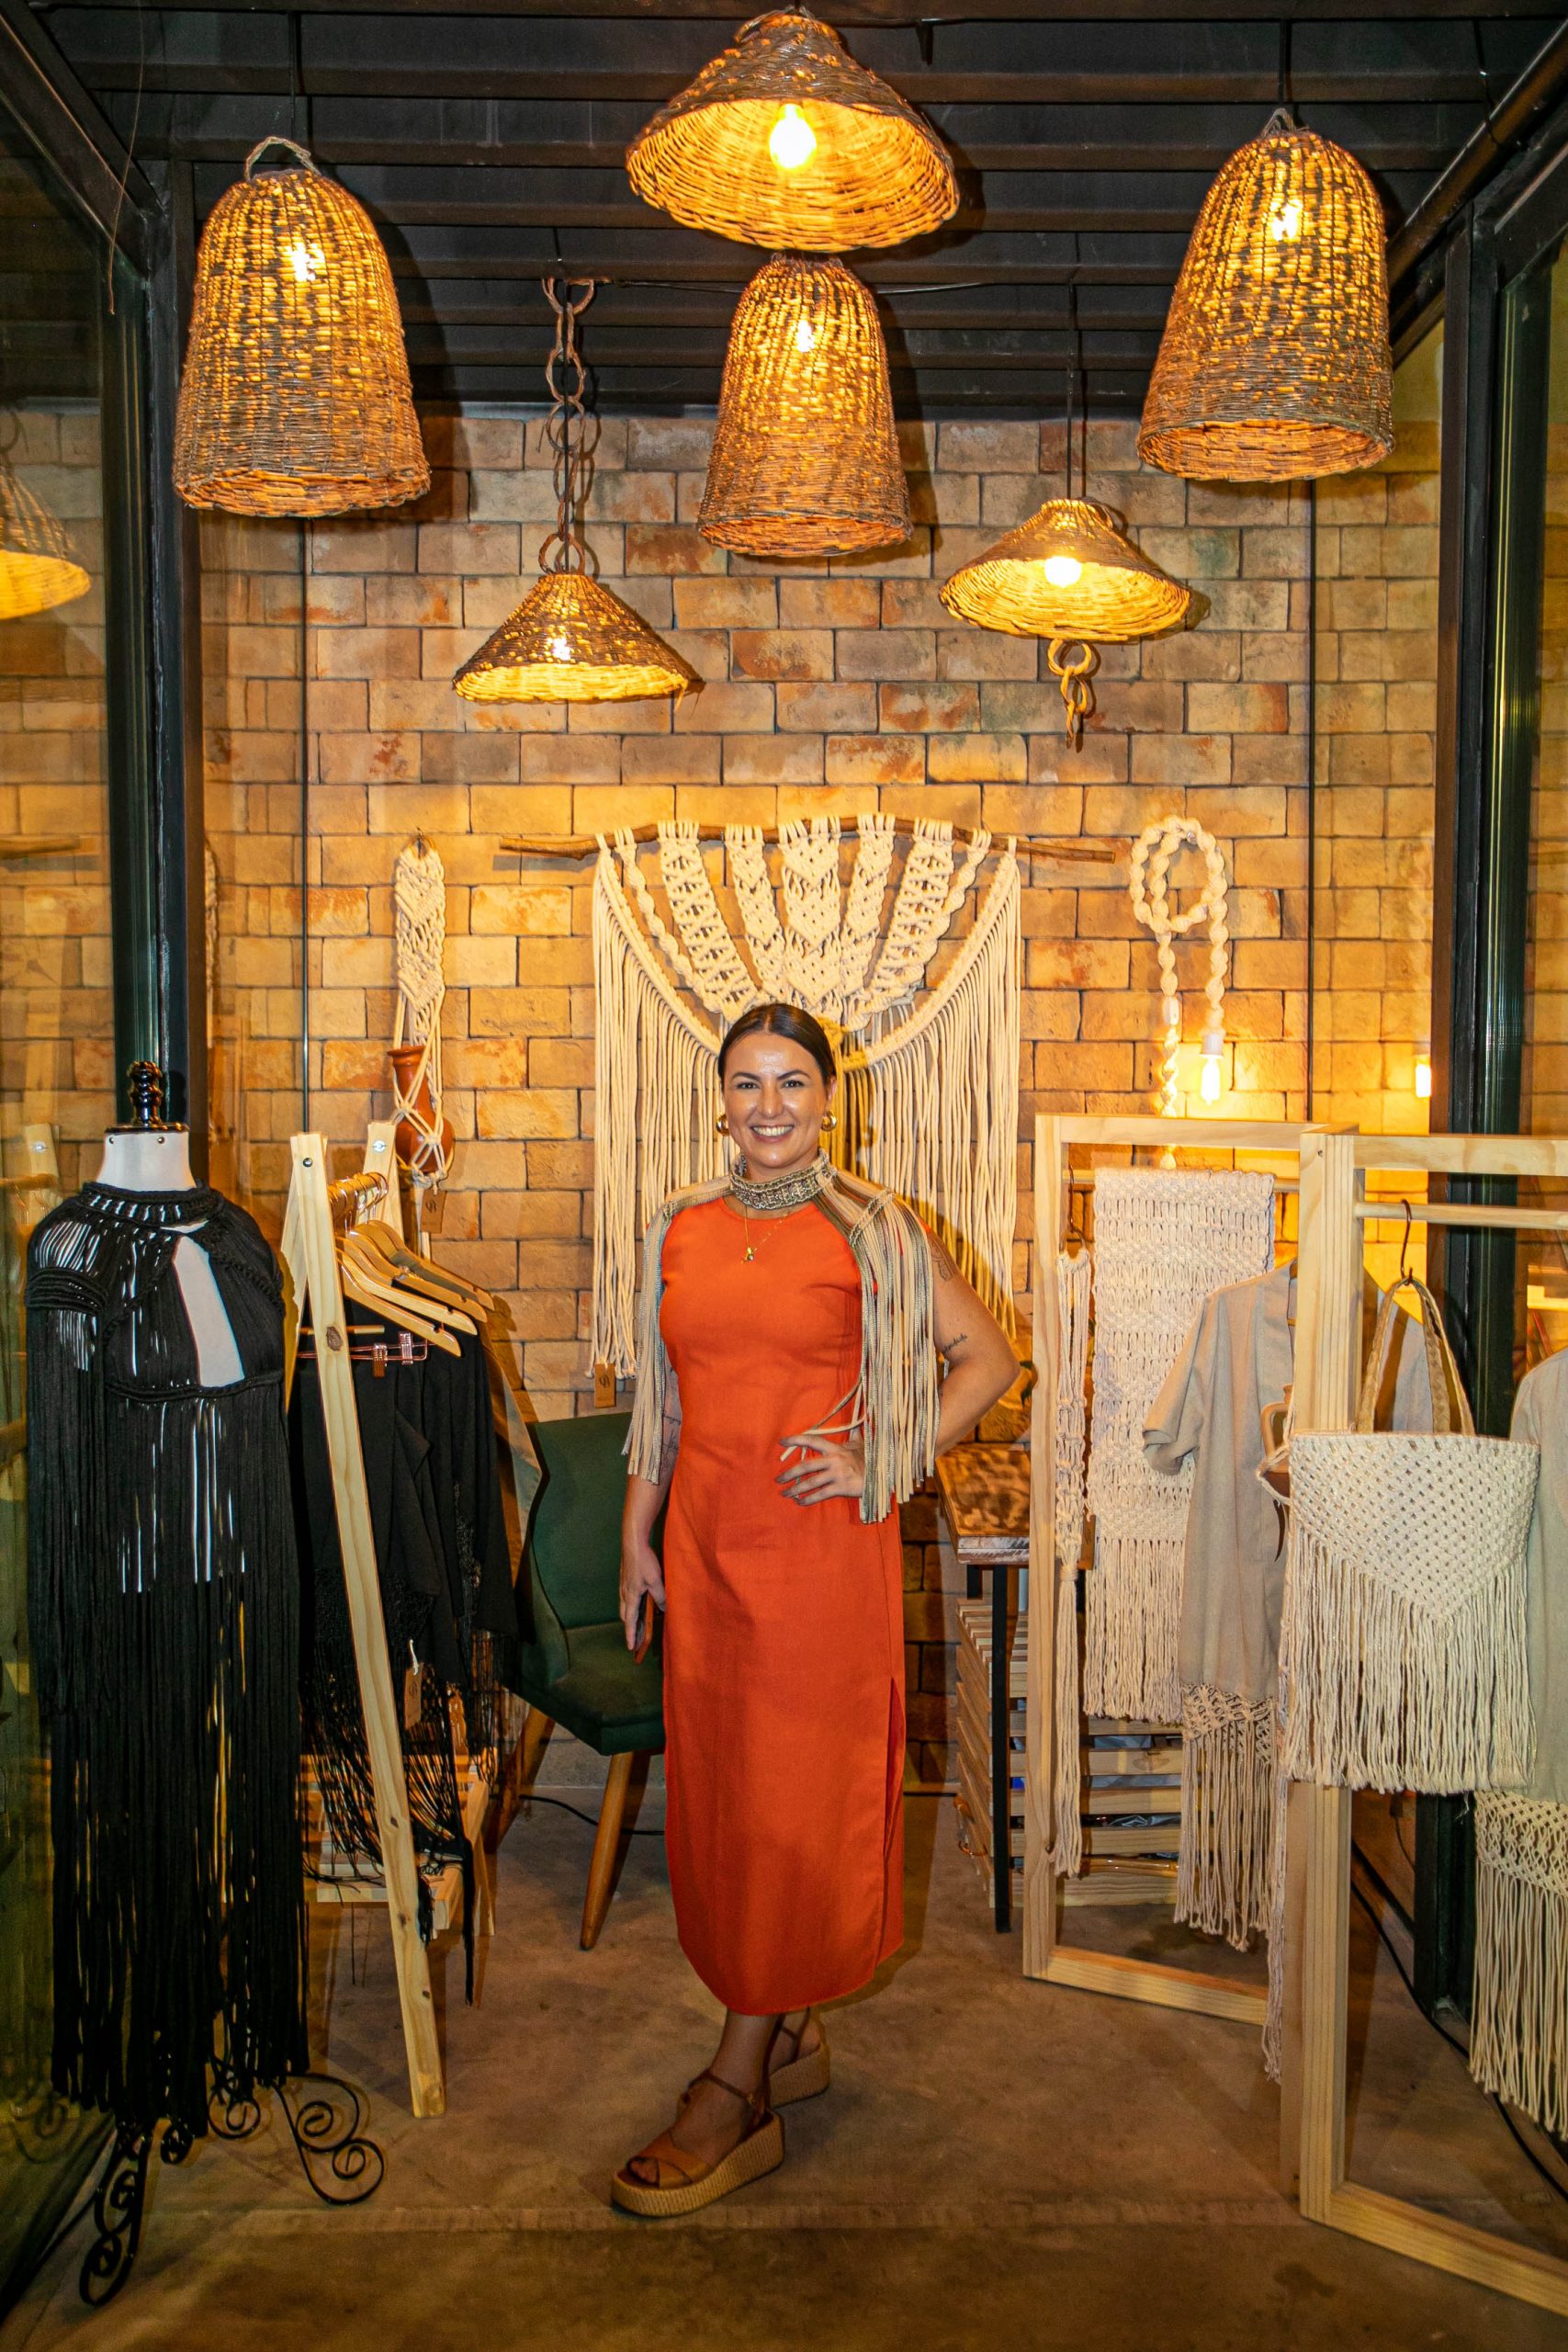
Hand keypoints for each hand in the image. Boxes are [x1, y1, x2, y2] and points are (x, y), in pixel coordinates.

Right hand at [620, 1537, 665, 1651]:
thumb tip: (663, 1608)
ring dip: (631, 1617)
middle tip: (637, 1639)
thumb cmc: (644, 1562)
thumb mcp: (656, 1581)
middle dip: (630, 1628)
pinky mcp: (626, 1579)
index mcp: (630, 1597)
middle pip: (626, 1616)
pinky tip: (640, 1604)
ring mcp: (624, 1586)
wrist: (633, 1542)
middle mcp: (624, 1593)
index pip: (630, 1621)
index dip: (631, 1635)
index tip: (631, 1647)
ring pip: (625, 1607)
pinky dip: (632, 1606)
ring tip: (639, 1624)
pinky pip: (627, 1598)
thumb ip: (660, 1597)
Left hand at [776, 1432, 865, 1505]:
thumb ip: (851, 1438)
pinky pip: (821, 1494)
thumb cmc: (868, 1459)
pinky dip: (808, 1499)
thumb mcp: (858, 1446)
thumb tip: (855, 1426)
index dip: (796, 1440)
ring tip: (785, 1494)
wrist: (881, 1475)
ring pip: (811, 1483)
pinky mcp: (841, 1488)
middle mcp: (834, 1460)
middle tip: (778, 1479)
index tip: (781, 1441)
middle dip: (789, 1473)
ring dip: (795, 1489)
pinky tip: (800, 1502)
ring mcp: (837, 1474)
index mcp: (835, 1448)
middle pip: (806, 1466)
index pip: (812, 1440)